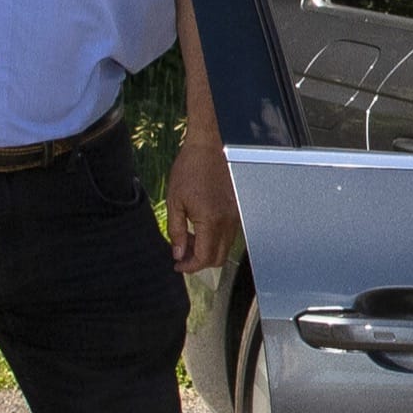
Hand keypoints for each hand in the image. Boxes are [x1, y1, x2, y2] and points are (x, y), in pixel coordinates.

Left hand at [166, 131, 239, 273]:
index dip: (189, 266)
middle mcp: (228, 222)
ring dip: (207, 249)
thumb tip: (178, 253)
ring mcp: (236, 216)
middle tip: (181, 254)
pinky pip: (229, 234)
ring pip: (225, 247)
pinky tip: (200, 225)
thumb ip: (176, 231)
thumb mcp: (175, 201)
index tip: (177, 265)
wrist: (211, 146)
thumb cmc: (191, 169)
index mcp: (211, 220)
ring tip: (188, 236)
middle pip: (218, 258)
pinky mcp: (238, 209)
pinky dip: (215, 237)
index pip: (204, 258)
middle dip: (199, 262)